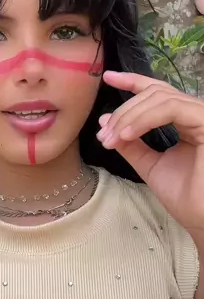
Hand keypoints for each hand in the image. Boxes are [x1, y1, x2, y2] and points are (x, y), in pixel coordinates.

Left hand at [96, 71, 203, 239]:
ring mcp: (202, 117)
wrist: (200, 219)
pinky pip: (172, 108)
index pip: (158, 93)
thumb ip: (131, 144)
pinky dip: (145, 118)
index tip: (108, 78)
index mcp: (185, 121)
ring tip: (113, 138)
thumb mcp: (148, 164)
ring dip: (129, 116)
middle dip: (123, 110)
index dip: (133, 81)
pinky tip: (127, 133)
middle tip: (105, 134)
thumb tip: (106, 121)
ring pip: (160, 98)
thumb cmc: (183, 196)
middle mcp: (195, 115)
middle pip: (154, 93)